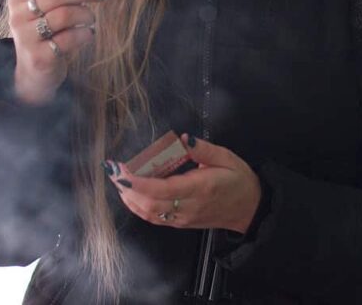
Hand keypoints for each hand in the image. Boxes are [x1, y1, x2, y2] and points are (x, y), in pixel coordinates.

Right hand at [6, 0, 105, 103]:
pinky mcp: (39, 57)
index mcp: (19, 1)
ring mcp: (26, 38)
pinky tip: (88, 35)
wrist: (33, 76)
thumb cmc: (46, 38)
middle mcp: (18, 17)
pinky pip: (70, 38)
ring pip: (65, 15)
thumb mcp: (47, 13)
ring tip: (90, 20)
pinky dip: (85, 34)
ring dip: (86, 15)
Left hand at [106, 134, 261, 233]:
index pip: (163, 189)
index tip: (121, 171)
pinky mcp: (181, 223)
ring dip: (130, 198)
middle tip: (112, 170)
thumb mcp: (227, 157)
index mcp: (200, 188)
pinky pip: (155, 218)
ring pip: (149, 213)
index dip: (138, 182)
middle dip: (127, 188)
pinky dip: (138, 207)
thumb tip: (184, 138)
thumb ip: (203, 149)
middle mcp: (188, 207)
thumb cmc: (238, 180)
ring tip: (117, 180)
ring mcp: (183, 218)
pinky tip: (130, 194)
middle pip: (150, 204)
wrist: (250, 209)